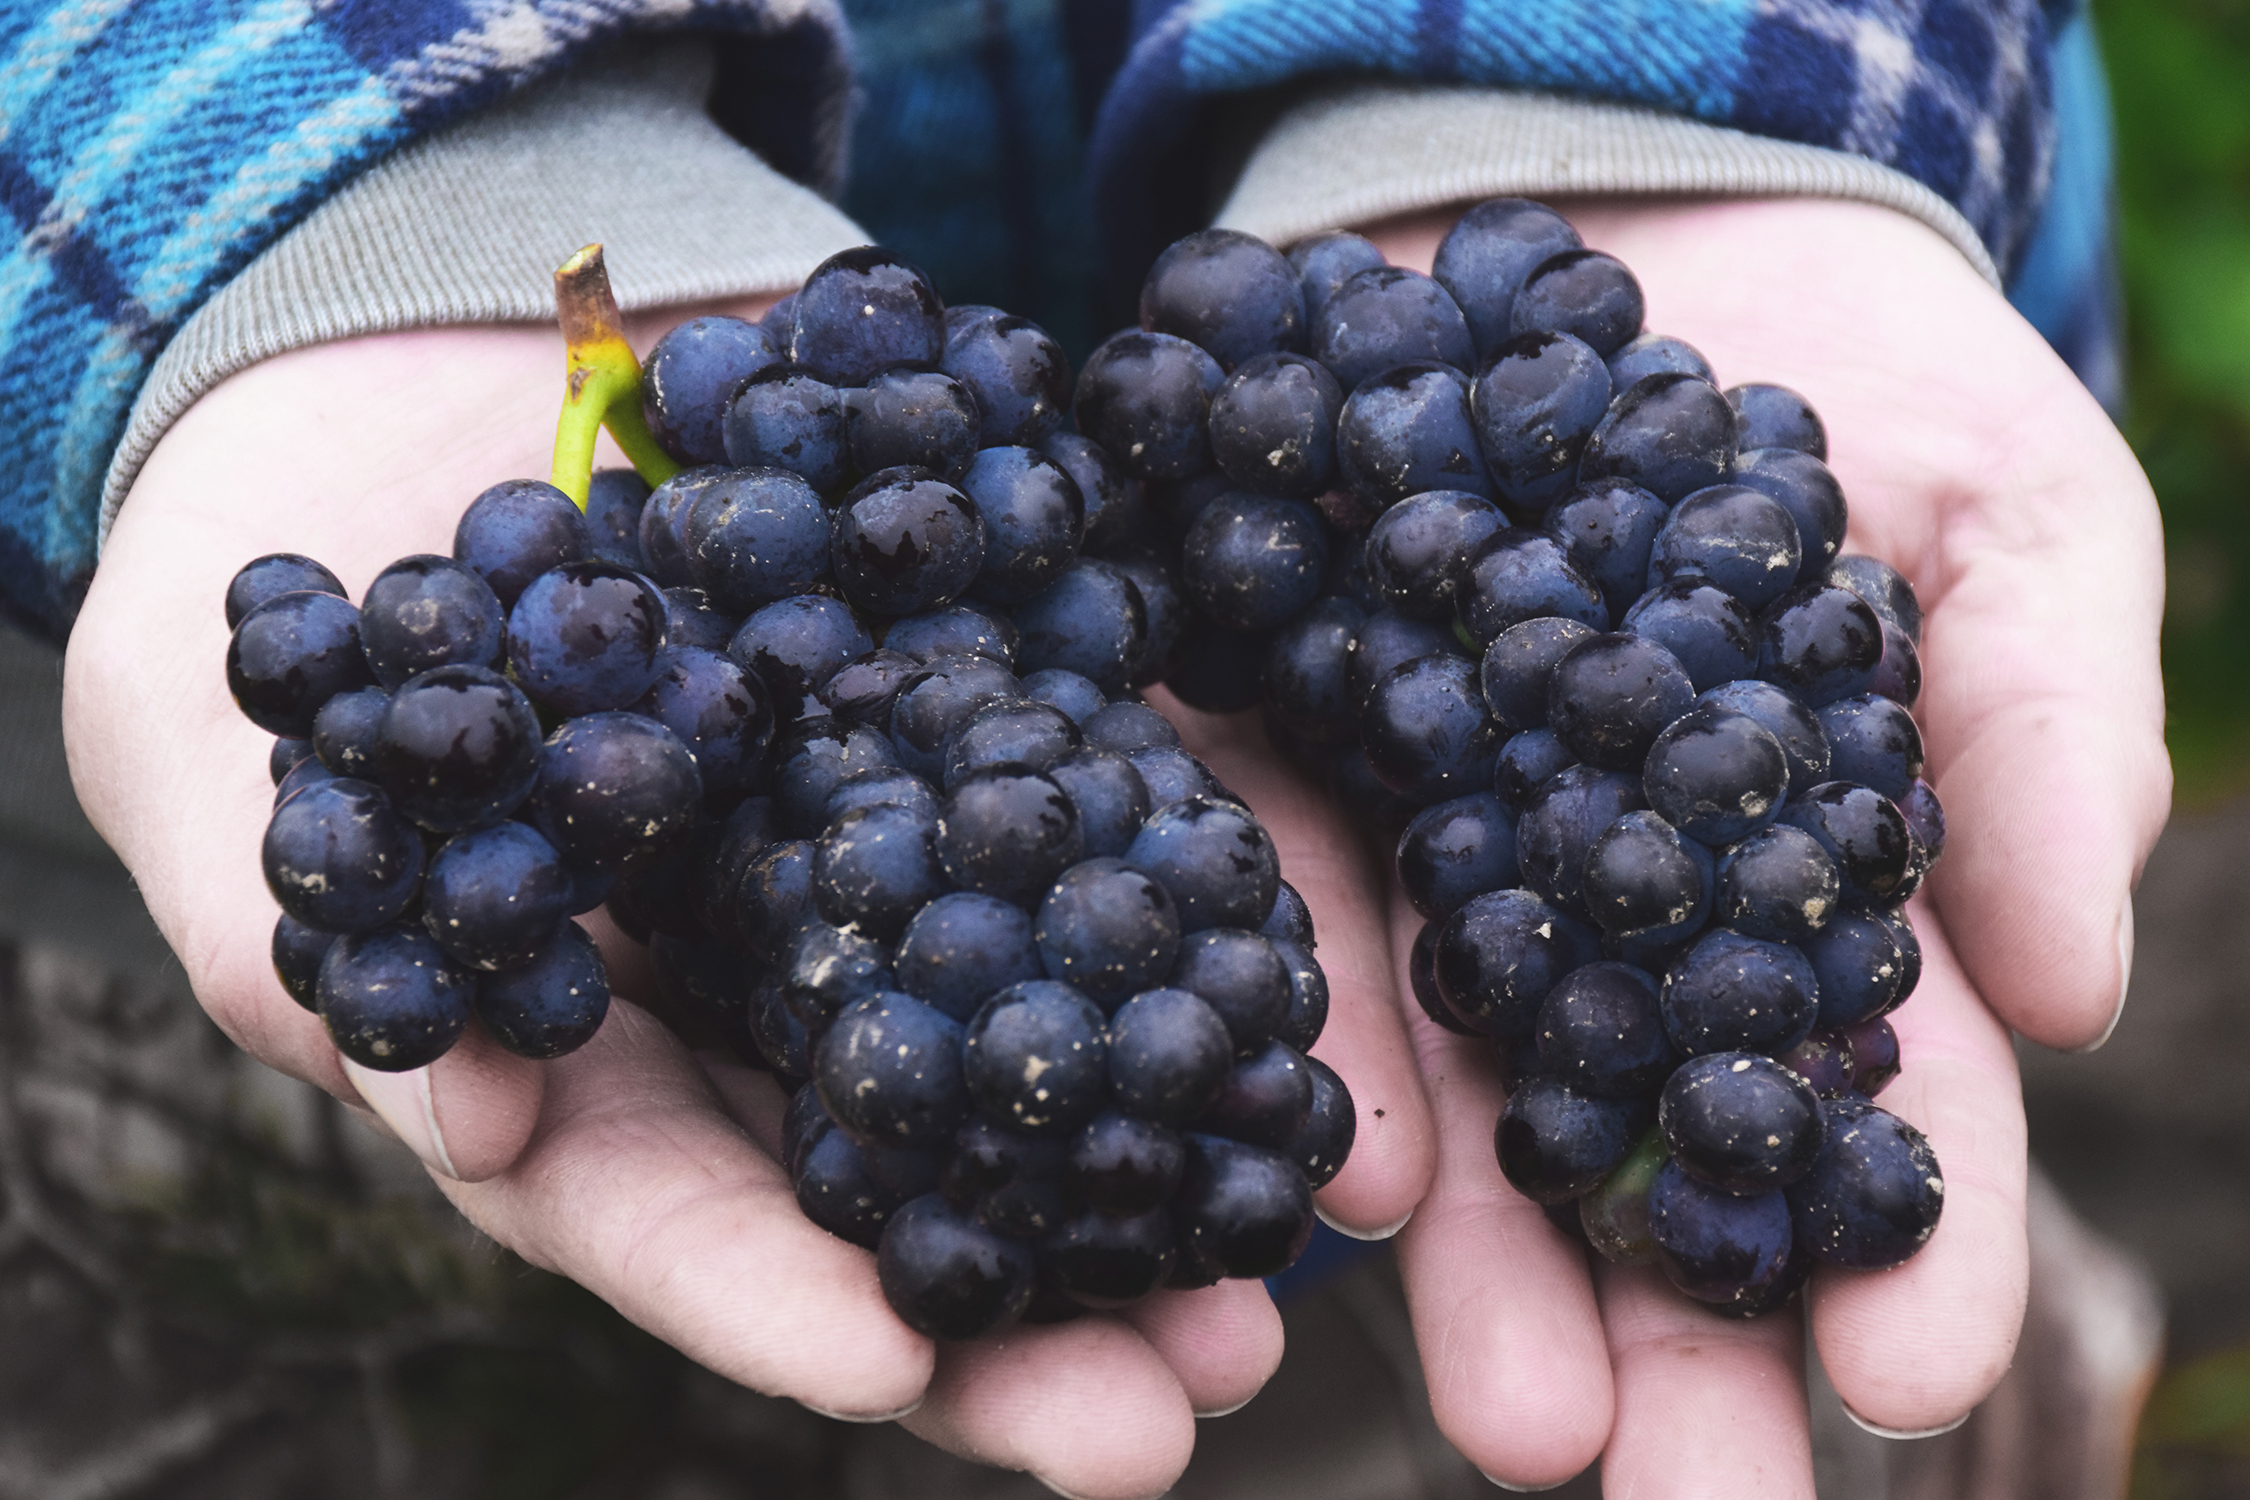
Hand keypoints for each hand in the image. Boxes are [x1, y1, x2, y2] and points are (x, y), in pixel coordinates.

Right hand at [60, 300, 1437, 1498]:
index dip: (776, 1300)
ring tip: (1301, 1260)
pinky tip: (1288, 999)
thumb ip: (321, 952)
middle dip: (1031, 1320)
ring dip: (1152, 1157)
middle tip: (1187, 1400)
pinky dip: (1183, 916)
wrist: (401, 402)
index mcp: (577, 1060)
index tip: (898, 1367)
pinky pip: (1076, 830)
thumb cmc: (286, 629)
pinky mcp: (955, 741)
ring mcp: (866, 877)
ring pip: (1018, 1048)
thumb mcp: (245, 786)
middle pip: (891, 1198)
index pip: (677, 1216)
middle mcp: (746, 1007)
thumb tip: (474, 1103)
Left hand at [1300, 197, 2165, 1492]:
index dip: (1901, 1241)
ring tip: (1513, 1426)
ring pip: (1466, 1096)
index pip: (1869, 1101)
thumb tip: (2083, 989)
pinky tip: (1330, 1177)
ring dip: (1484, 1269)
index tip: (1900, 1374)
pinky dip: (1312, 1050)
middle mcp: (1611, 919)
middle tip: (1670, 1496)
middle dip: (1672, 1337)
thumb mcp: (2005, 509)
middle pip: (1648, 1158)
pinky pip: (1287, 928)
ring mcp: (1438, 856)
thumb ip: (2041, 727)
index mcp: (1809, 892)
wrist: (1604, 226)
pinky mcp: (1291, 769)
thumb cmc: (1855, 374)